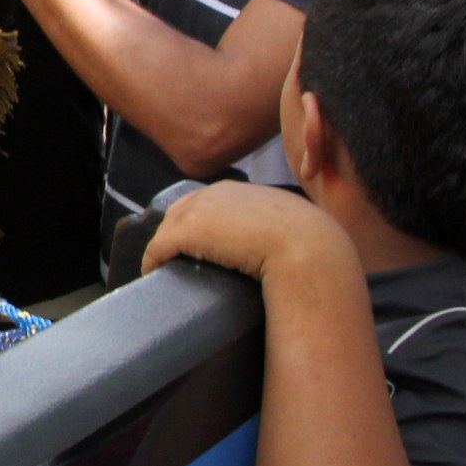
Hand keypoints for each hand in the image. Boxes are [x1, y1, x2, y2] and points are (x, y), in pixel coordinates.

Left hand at [140, 181, 342, 282]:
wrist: (309, 249)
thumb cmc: (313, 248)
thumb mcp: (296, 230)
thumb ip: (283, 232)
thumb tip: (286, 256)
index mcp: (242, 192)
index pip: (209, 202)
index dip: (200, 222)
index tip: (199, 243)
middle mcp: (217, 193)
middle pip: (182, 210)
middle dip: (175, 232)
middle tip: (175, 259)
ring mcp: (200, 209)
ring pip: (168, 228)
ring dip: (163, 247)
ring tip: (163, 269)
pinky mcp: (187, 230)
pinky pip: (159, 246)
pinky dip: (154, 260)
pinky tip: (153, 274)